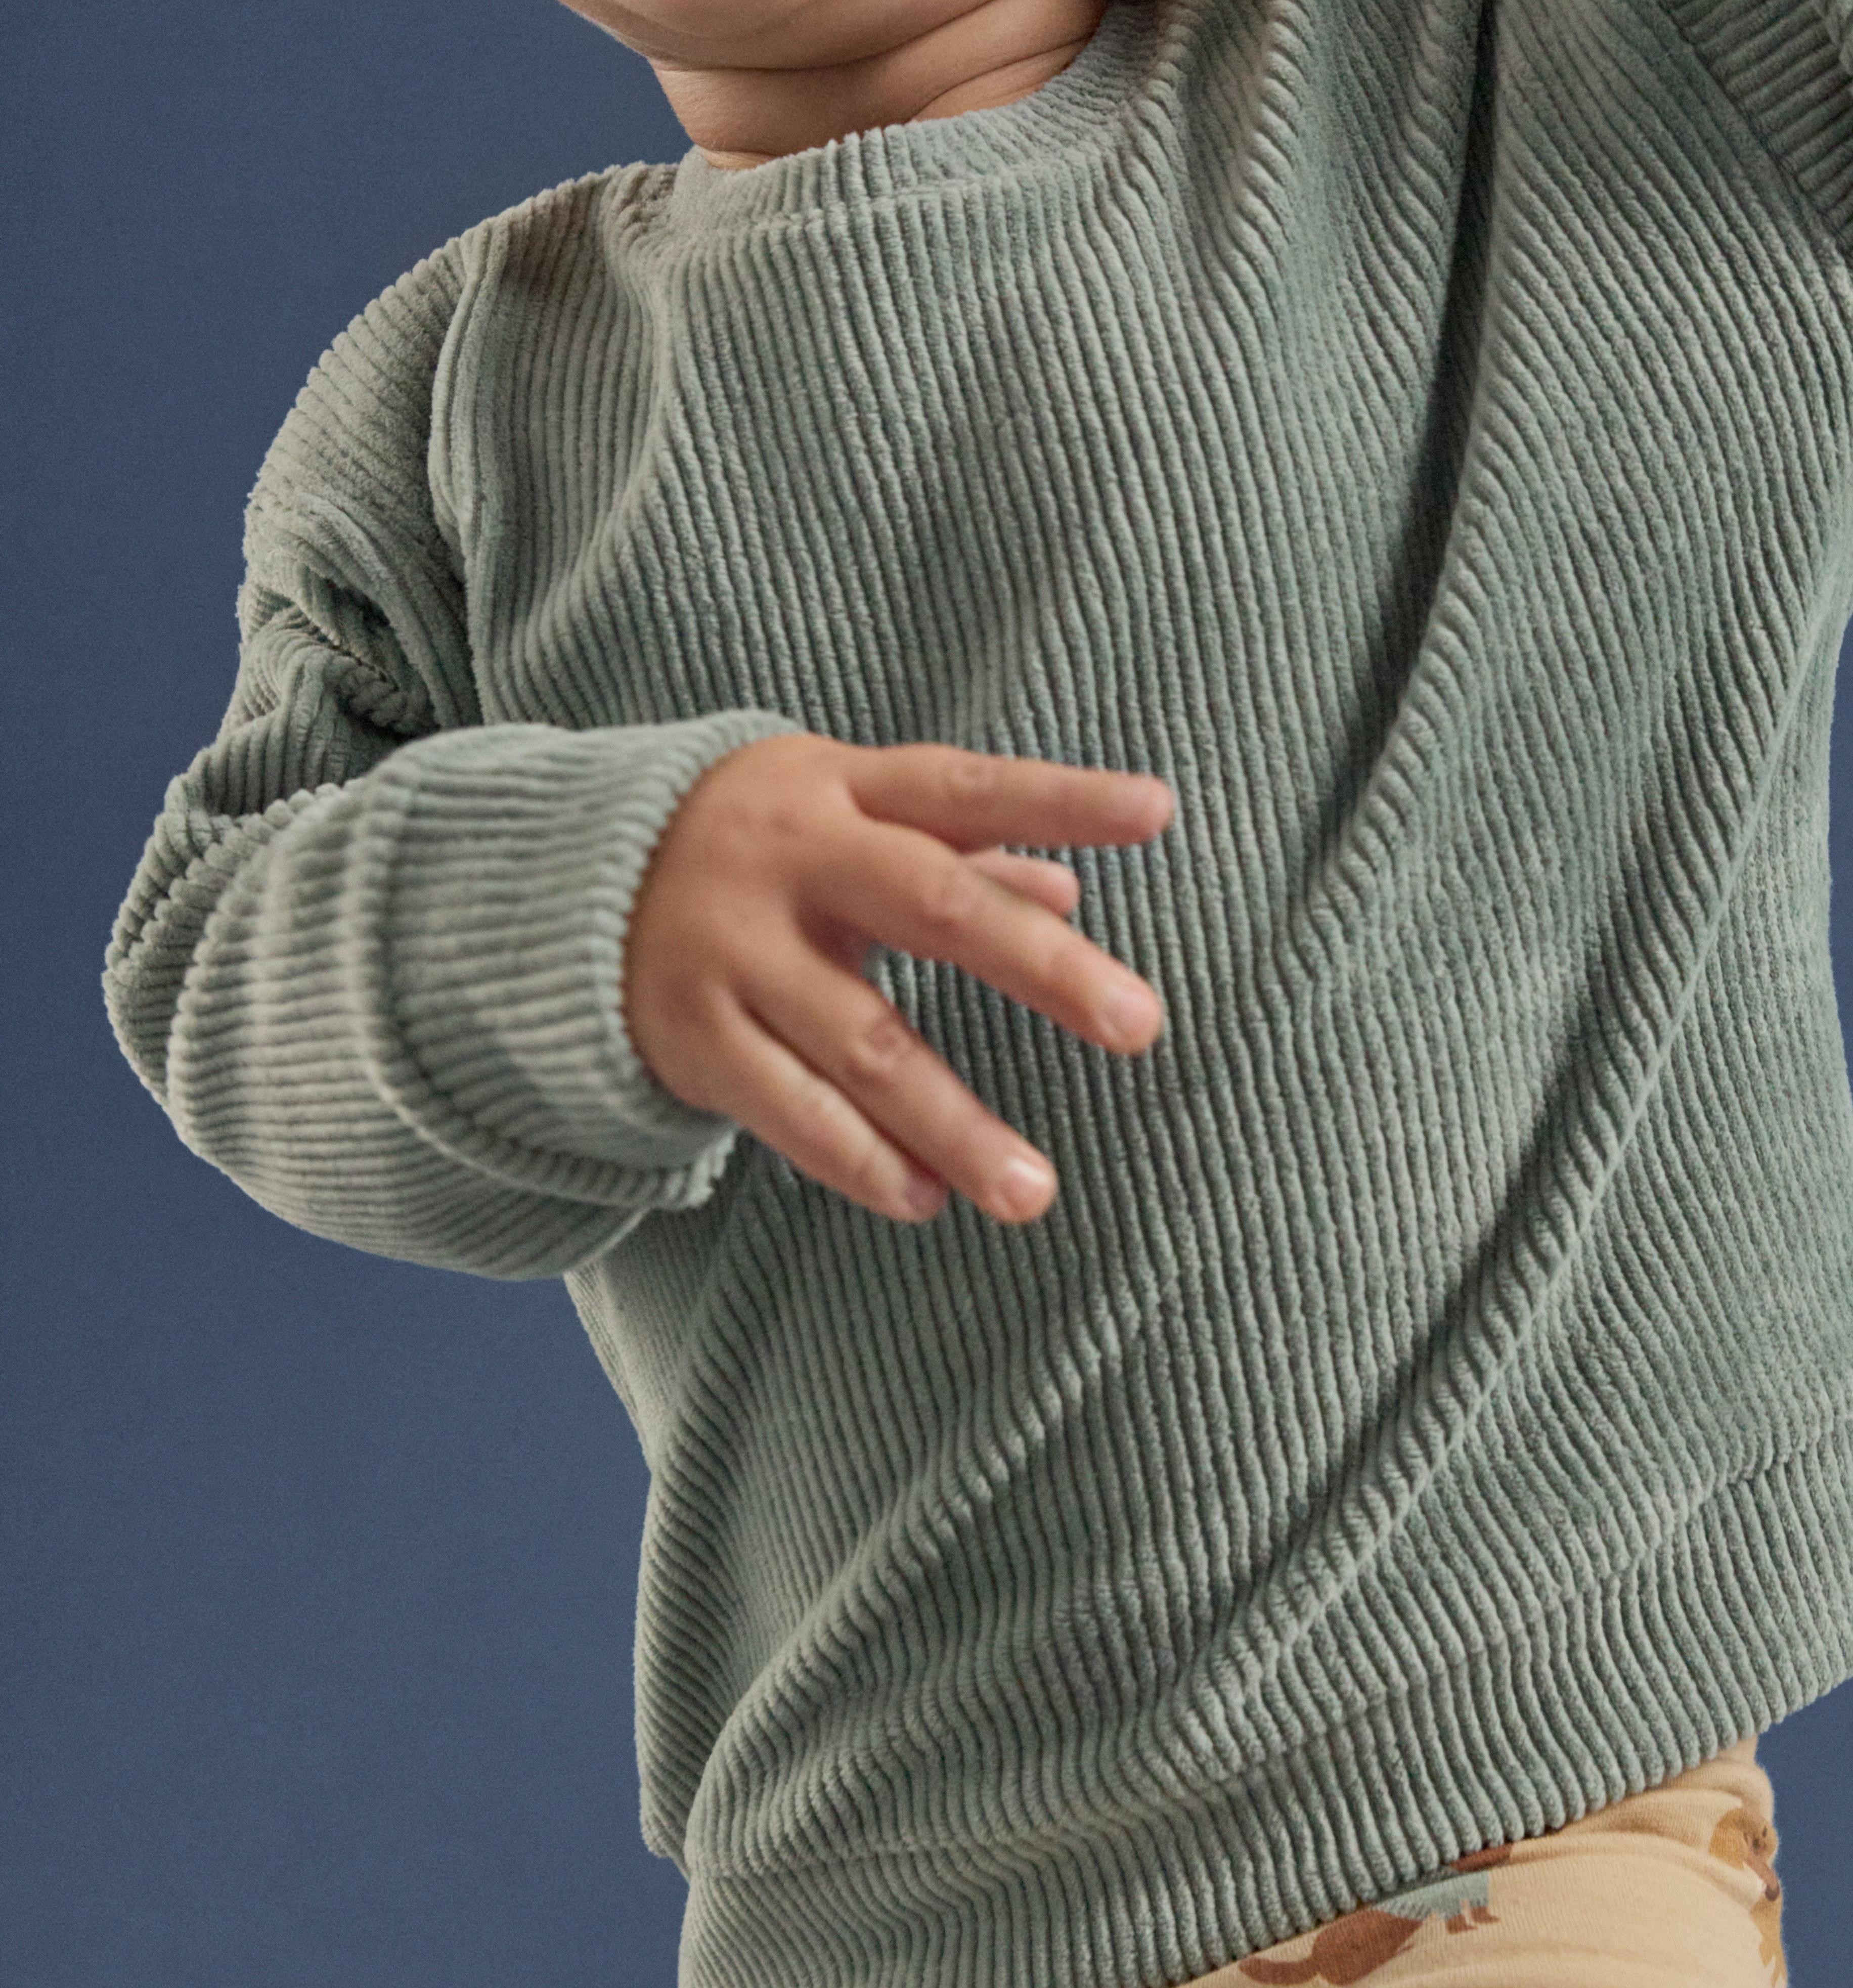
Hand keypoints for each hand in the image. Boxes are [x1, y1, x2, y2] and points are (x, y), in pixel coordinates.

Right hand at [622, 735, 1174, 1226]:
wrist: (559, 886)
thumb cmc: (753, 846)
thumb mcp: (838, 818)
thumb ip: (953, 852)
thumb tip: (1071, 891)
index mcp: (839, 791)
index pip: (966, 788)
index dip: (1060, 796)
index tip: (1157, 812)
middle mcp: (789, 861)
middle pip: (936, 908)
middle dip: (1043, 970)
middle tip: (1141, 1023)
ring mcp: (734, 951)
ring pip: (864, 1044)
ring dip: (955, 1124)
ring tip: (1034, 1191)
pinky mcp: (691, 1035)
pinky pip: (787, 1108)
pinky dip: (859, 1158)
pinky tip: (924, 1199)